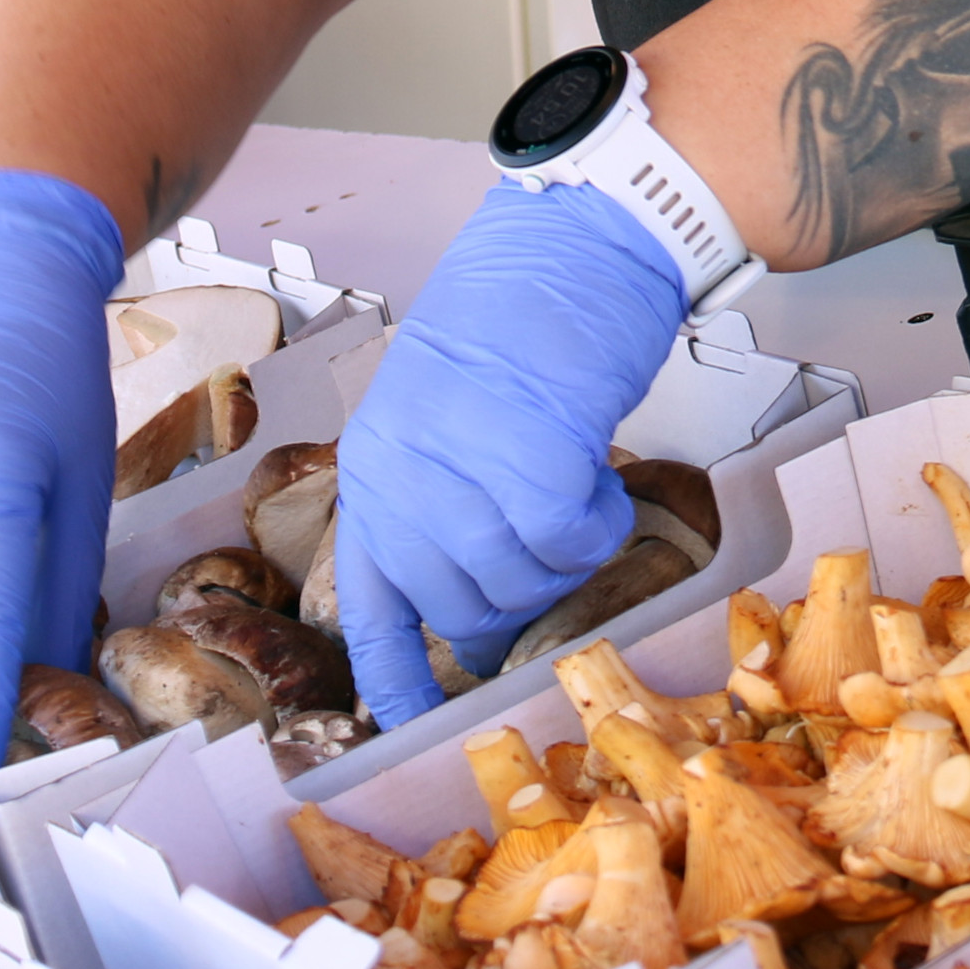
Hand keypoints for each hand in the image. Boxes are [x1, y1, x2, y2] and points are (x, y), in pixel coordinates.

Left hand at [335, 176, 690, 727]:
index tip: (413, 726)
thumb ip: (443, 503)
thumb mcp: (446, 418)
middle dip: (518, 601)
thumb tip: (472, 610)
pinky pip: (568, 540)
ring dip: (565, 556)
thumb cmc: (520, 325)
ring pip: (519, 580)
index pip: (370, 605)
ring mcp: (461, 462)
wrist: (572, 241)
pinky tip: (599, 477)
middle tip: (554, 550)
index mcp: (374, 467)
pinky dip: (597, 522)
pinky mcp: (530, 449)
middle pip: (459, 605)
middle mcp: (402, 471)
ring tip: (578, 495)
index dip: (395, 678)